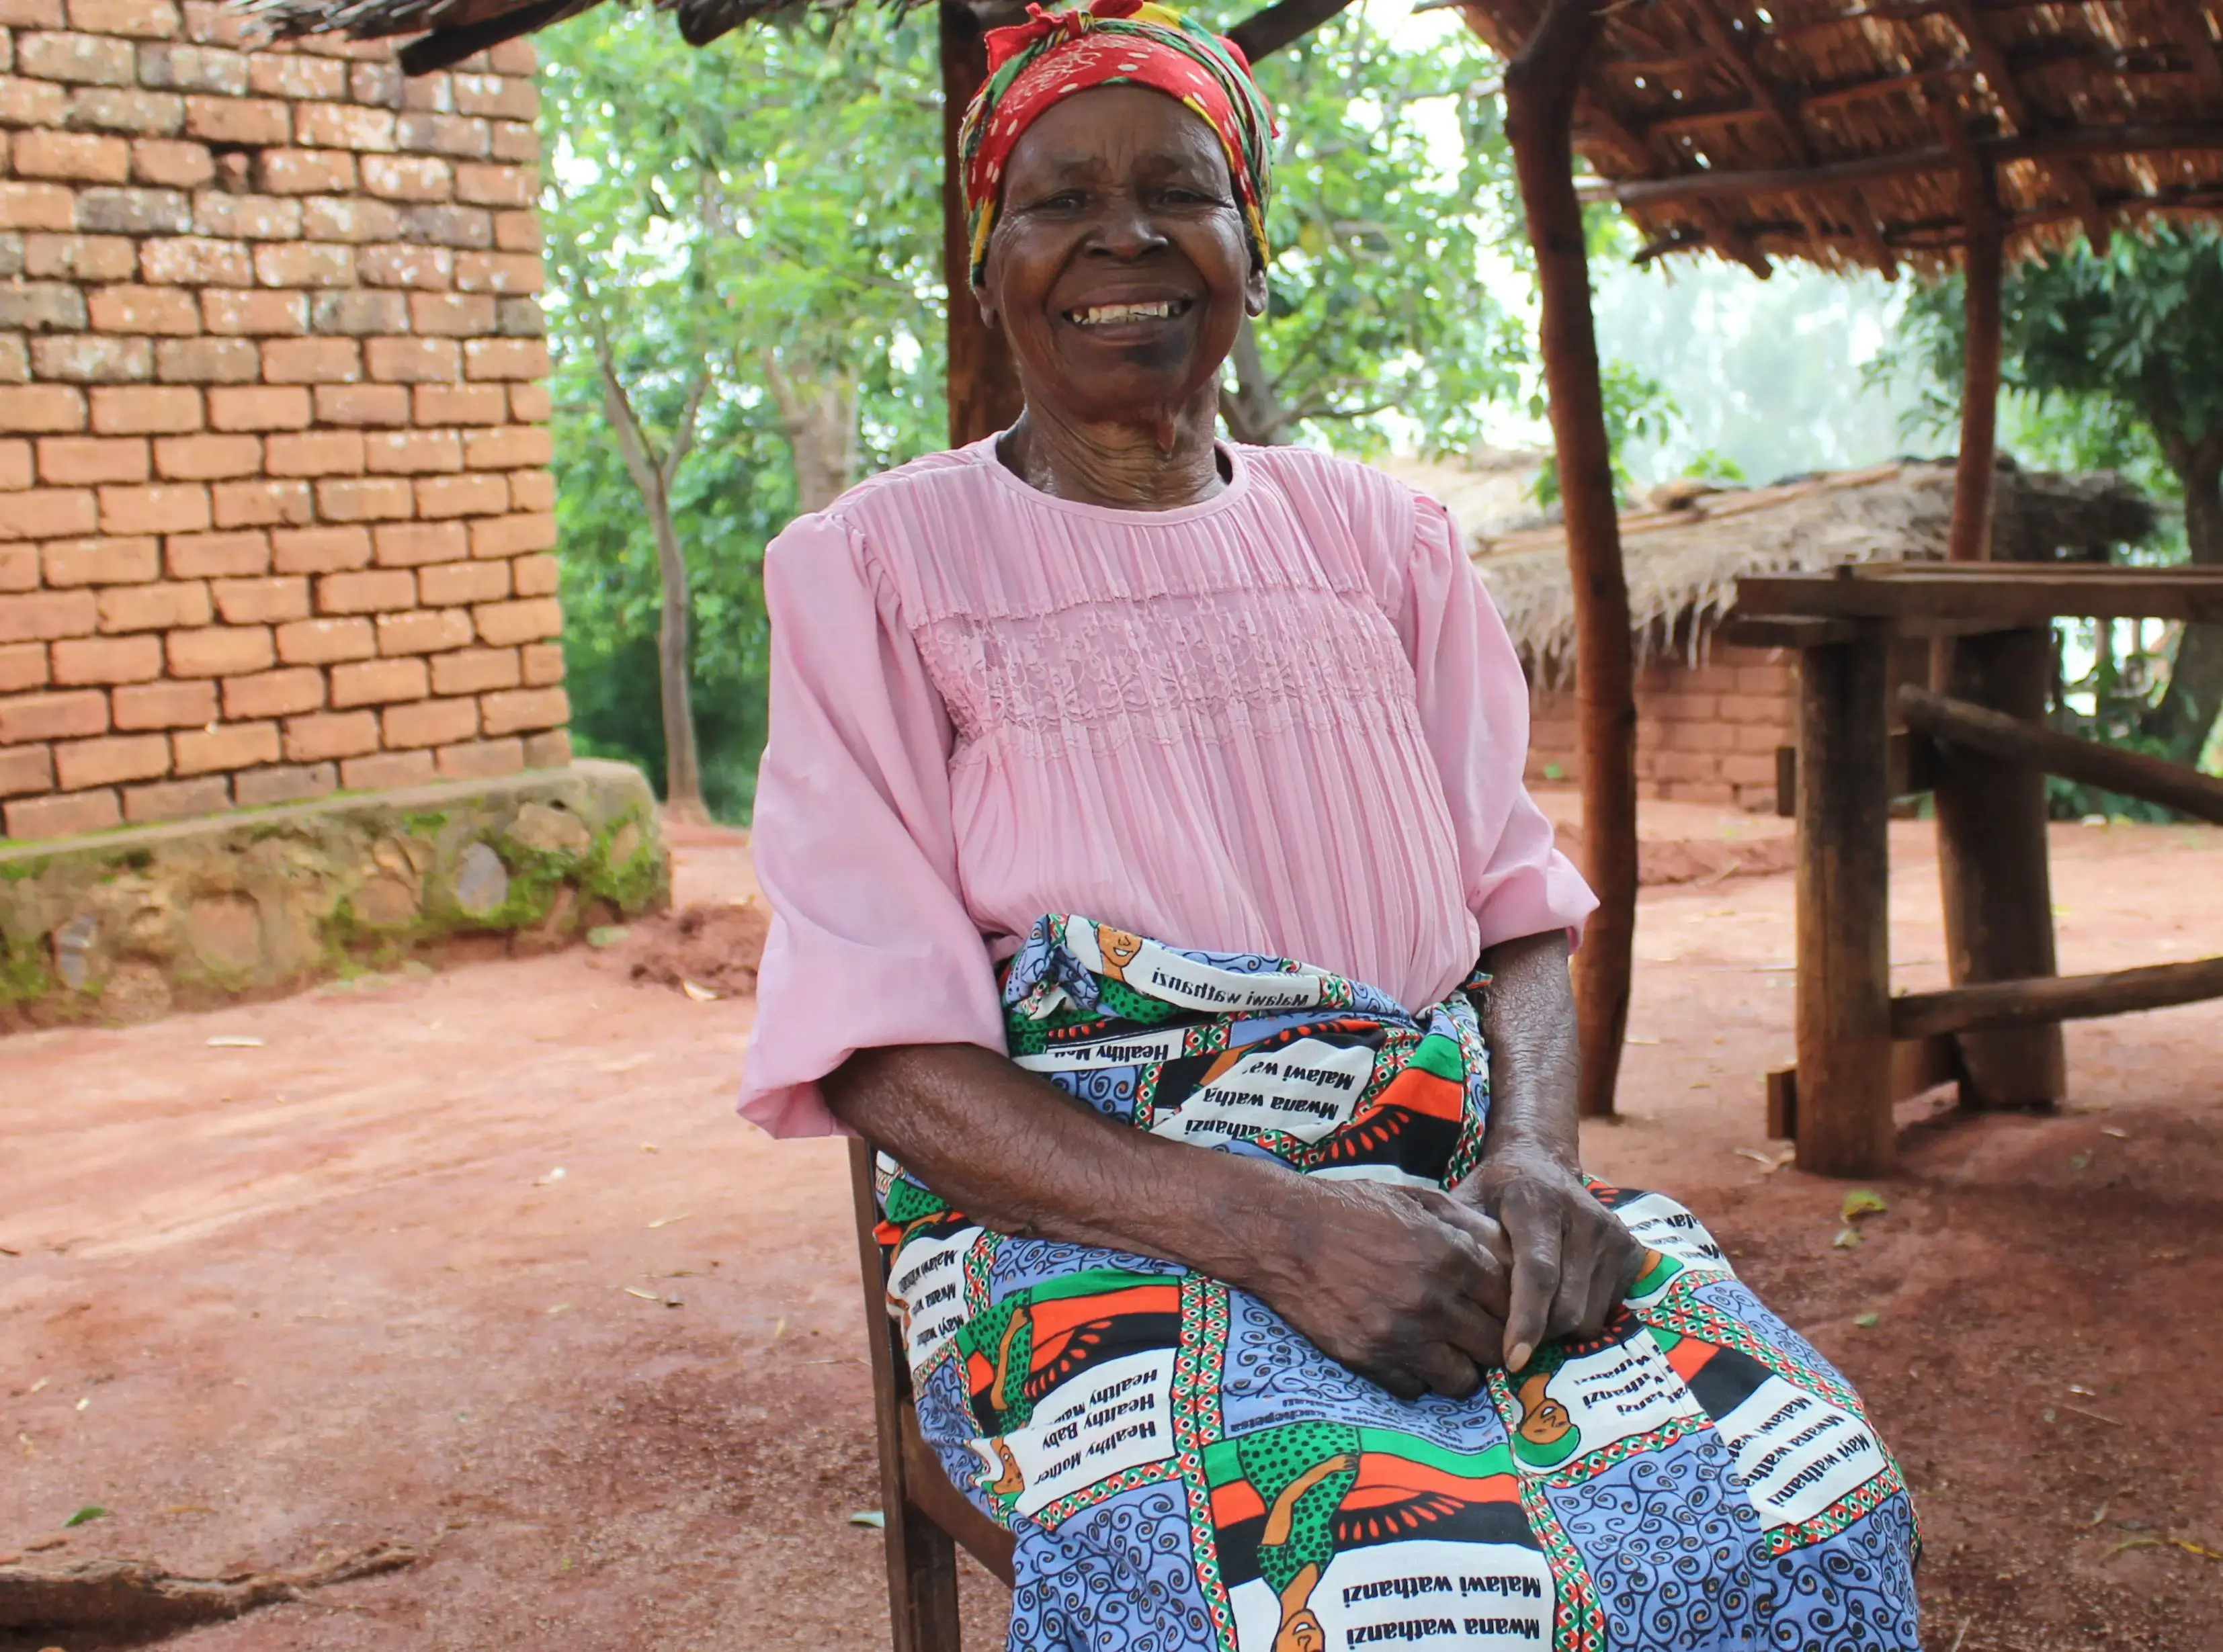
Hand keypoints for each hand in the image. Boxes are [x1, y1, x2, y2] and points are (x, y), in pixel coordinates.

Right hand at [1243, 1178, 1512, 1401]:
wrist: (1283, 1231)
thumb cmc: (1352, 1209)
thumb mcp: (1417, 1200)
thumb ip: (1468, 1226)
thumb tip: (1508, 1252)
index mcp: (1451, 1255)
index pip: (1512, 1302)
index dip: (1508, 1307)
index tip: (1495, 1308)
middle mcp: (1433, 1300)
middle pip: (1495, 1347)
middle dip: (1489, 1341)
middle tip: (1473, 1333)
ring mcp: (1401, 1335)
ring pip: (1462, 1380)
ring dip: (1456, 1367)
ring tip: (1440, 1350)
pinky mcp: (1369, 1359)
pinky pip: (1414, 1390)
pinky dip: (1413, 1377)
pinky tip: (1402, 1353)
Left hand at [1459, 1148, 1642, 1371]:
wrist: (1541, 1164)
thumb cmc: (1495, 1194)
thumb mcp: (1467, 1205)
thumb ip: (1458, 1246)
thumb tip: (1444, 1303)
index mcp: (1537, 1202)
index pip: (1538, 1273)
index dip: (1526, 1321)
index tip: (1511, 1360)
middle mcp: (1584, 1216)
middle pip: (1566, 1306)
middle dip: (1538, 1335)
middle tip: (1509, 1338)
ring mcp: (1614, 1235)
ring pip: (1590, 1317)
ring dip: (1559, 1331)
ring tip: (1532, 1316)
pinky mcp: (1632, 1252)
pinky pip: (1607, 1311)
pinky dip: (1581, 1318)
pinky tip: (1558, 1301)